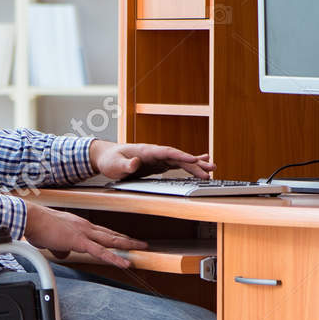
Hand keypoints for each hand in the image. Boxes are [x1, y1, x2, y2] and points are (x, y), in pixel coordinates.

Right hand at [23, 202, 146, 268]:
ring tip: (141, 249)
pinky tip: (125, 263)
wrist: (31, 219)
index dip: (115, 237)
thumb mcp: (51, 240)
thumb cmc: (38, 227)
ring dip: (128, 245)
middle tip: (141, 243)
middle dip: (127, 239)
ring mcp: (84, 233)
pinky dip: (115, 258)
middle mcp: (85, 226)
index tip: (124, 239)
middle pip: (111, 234)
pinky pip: (101, 252)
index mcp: (79, 225)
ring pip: (111, 240)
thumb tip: (64, 254)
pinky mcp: (79, 241)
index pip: (102, 232)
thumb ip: (60, 248)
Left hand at [89, 140, 214, 181]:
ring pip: (180, 161)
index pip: (167, 152)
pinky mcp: (157, 165)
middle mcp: (155, 153)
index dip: (181, 155)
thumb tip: (136, 163)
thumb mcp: (115, 164)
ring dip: (195, 165)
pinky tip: (198, 165)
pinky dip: (188, 165)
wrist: (105, 157)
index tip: (194, 160)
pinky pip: (176, 165)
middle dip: (195, 163)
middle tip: (211, 169)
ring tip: (212, 168)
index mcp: (146, 150)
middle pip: (178, 157)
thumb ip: (126, 164)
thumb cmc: (110, 160)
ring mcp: (157, 158)